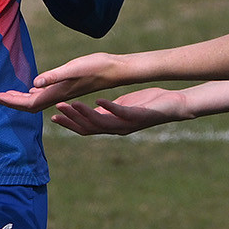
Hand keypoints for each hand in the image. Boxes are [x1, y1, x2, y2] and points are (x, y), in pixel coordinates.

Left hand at [0, 51, 126, 112]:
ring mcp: (63, 92)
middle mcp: (58, 95)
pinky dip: (34, 93)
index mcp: (56, 93)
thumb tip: (33, 84)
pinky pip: (46, 94)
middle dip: (13, 101)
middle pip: (30, 104)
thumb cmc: (95, 68)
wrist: (114, 70)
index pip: (28, 103)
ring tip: (9, 94)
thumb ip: (53, 76)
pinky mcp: (68, 86)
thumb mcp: (72, 69)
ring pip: (37, 100)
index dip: (12, 101)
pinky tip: (32, 89)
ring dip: (21, 98)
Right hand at [49, 88, 190, 135]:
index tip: (53, 117)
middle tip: (57, 109)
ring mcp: (128, 124)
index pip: (86, 128)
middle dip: (71, 119)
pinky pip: (120, 114)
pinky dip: (108, 107)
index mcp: (112, 126)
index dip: (69, 124)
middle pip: (89, 128)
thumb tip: (92, 109)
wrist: (174, 107)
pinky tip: (98, 99)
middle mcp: (118, 128)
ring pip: (101, 123)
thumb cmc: (148, 105)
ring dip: (84, 113)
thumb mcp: (123, 107)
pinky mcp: (138, 116)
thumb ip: (108, 111)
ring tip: (71, 104)